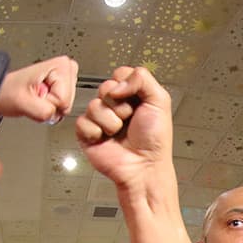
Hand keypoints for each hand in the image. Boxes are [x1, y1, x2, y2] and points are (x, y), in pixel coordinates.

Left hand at [0, 55, 78, 122]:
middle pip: (68, 103)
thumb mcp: (22, 102)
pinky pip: (63, 108)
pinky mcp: (64, 87)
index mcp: (60, 65)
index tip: (37, 95)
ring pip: (66, 107)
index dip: (49, 103)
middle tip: (36, 97)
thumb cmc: (9, 91)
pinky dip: (51, 108)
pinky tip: (42, 98)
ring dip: (50, 107)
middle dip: (51, 105)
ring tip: (37, 97)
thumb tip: (54, 114)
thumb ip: (42, 110)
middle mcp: (66, 69)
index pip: (64, 100)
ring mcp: (66, 78)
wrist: (4, 92)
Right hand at [76, 66, 172, 191]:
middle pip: (105, 87)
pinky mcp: (87, 133)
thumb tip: (117, 82)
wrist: (144, 167)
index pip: (120, 74)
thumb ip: (142, 79)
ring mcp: (101, 119)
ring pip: (94, 105)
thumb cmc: (155, 141)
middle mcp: (116, 105)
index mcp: (132, 96)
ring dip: (110, 121)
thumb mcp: (160, 101)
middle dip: (119, 105)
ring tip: (119, 132)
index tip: (137, 101)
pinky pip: (82, 122)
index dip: (126, 86)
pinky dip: (96, 132)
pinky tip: (106, 139)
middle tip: (129, 119)